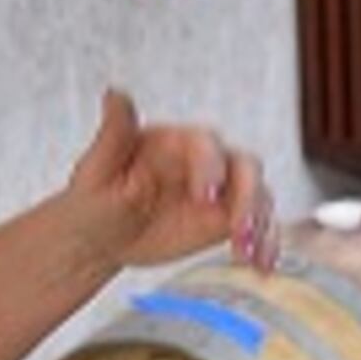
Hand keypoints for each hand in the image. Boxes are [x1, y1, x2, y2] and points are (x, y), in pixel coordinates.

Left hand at [68, 87, 279, 273]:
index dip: (211, 167)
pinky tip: (261, 265)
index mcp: (175, 142)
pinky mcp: (228, 219)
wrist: (99, 236)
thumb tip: (115, 94)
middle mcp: (206, 161)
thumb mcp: (97, 169)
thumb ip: (114, 134)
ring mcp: (222, 191)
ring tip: (249, 254)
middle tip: (240, 229)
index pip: (206, 144)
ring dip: (262, 224)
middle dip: (249, 196)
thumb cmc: (95, 198)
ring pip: (258, 197)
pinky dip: (265, 246)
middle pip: (245, 167)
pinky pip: (258, 228)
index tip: (206, 197)